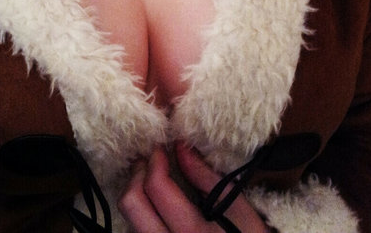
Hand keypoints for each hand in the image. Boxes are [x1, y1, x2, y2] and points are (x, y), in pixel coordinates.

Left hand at [118, 143, 270, 232]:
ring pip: (130, 219)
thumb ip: (206, 178)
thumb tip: (181, 147)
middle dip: (137, 175)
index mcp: (191, 232)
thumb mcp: (239, 210)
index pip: (157, 187)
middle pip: (132, 204)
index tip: (161, 146)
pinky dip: (142, 213)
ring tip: (152, 179)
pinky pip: (137, 231)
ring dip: (138, 194)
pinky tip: (155, 205)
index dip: (155, 159)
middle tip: (150, 160)